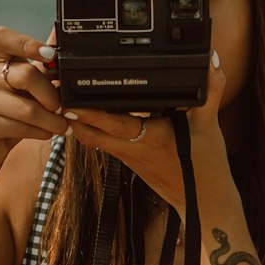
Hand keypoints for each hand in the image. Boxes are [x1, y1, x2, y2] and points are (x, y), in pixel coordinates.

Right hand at [0, 25, 63, 170]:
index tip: (50, 55)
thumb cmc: (12, 114)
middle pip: (27, 75)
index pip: (2, 37)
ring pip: (27, 109)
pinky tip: (46, 134)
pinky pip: (19, 127)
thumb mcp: (28, 89)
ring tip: (63, 126)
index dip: (26, 43)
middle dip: (52, 95)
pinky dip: (40, 132)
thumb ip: (43, 67)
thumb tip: (60, 36)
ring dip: (52, 121)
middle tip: (64, 108)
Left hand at [63, 51, 229, 211]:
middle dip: (70, 115)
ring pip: (93, 139)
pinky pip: (104, 143)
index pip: (111, 123)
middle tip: (54, 93)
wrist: (203, 203)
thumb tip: (210, 61)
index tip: (69, 97)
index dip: (88, 112)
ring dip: (78, 122)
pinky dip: (93, 129)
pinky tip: (88, 113)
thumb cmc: (206, 168)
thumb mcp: (209, 125)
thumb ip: (210, 90)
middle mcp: (132, 149)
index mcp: (149, 139)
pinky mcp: (130, 161)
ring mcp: (128, 157)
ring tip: (64, 98)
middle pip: (89, 133)